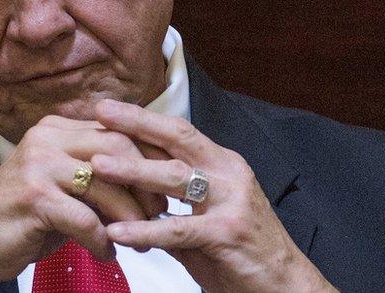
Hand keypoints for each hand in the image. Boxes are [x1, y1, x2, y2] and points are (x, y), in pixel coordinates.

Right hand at [0, 114, 165, 291]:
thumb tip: (153, 182)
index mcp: (56, 128)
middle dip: (146, 184)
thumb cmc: (24, 219)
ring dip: (131, 218)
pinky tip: (106, 253)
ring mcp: (38, 164)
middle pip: (119, 147)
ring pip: (107, 184)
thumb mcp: (64, 187)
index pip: (118, 130)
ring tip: (140, 241)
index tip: (171, 181)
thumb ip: (99, 176)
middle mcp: (47, 137)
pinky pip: (87, 219)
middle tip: (160, 214)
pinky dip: (102, 241)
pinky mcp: (35, 196)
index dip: (150, 155)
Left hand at [92, 100, 335, 292]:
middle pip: (178, 138)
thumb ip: (170, 208)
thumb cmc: (242, 253)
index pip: (179, 132)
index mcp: (223, 165)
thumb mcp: (205, 220)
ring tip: (99, 167)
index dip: (144, 118)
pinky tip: (119, 232)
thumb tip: (129, 202)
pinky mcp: (227, 232)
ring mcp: (231, 201)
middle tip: (101, 113)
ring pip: (176, 177)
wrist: (286, 285)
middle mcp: (229, 174)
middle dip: (137, 123)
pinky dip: (145, 230)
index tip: (110, 109)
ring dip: (134, 169)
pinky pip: (179, 229)